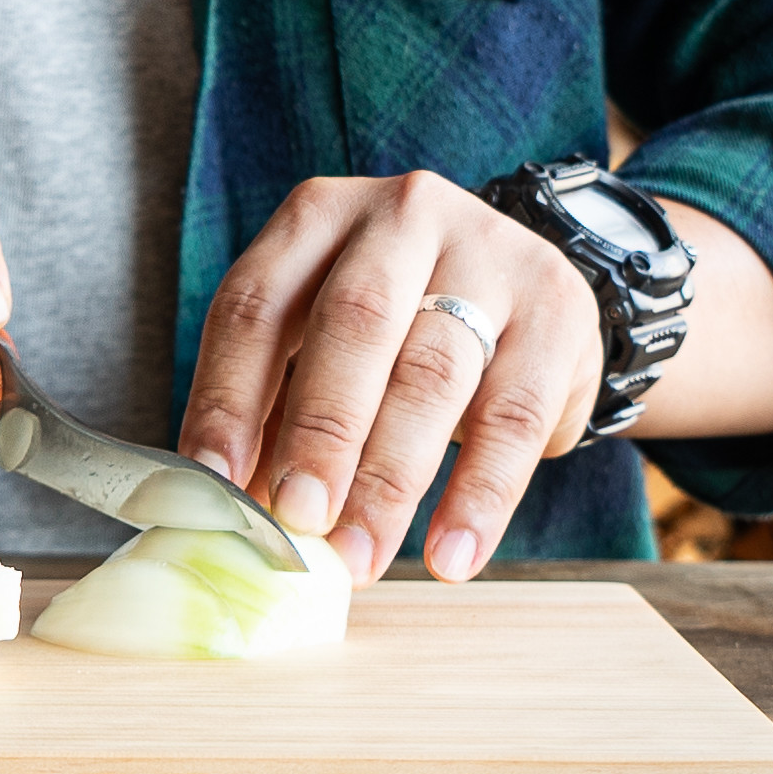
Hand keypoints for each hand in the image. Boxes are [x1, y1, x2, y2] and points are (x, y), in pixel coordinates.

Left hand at [177, 172, 602, 586]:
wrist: (525, 288)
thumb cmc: (396, 325)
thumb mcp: (322, 339)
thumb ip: (274, 410)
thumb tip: (228, 508)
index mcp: (318, 217)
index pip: (256, 305)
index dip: (228, 395)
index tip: (214, 481)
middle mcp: (402, 218)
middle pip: (352, 326)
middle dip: (320, 433)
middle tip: (298, 519)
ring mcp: (489, 254)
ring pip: (432, 374)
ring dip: (391, 481)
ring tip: (360, 556)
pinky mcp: (558, 311)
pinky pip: (514, 417)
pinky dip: (479, 497)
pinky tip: (450, 556)